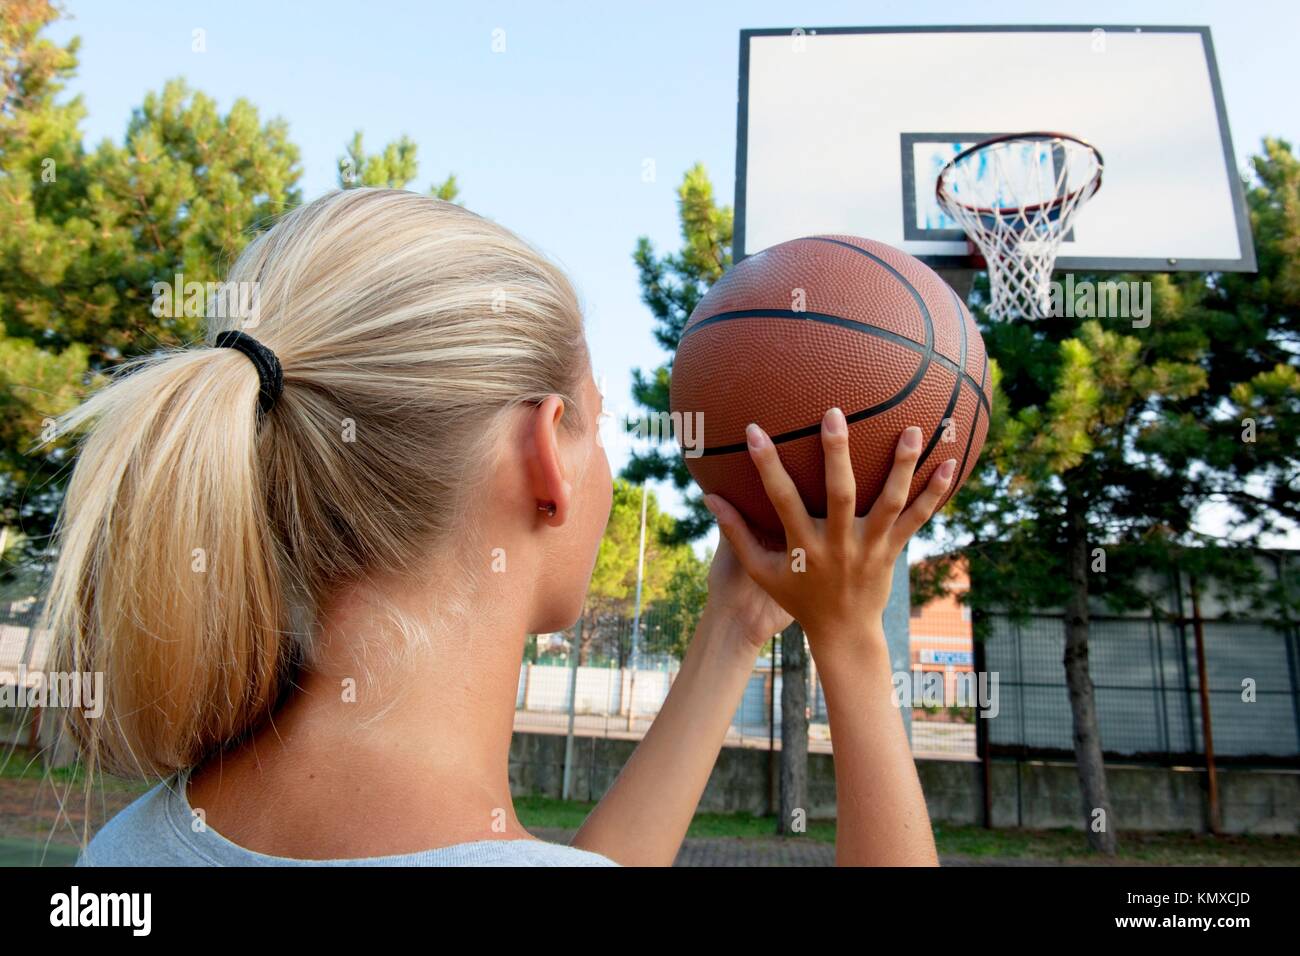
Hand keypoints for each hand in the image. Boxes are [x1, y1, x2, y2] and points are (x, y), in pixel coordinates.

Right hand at [702, 408, 954, 660]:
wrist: (843, 632)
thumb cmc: (797, 596)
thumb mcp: (761, 571)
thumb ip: (736, 533)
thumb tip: (709, 497)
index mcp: (803, 546)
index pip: (781, 499)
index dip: (766, 465)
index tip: (753, 430)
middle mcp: (838, 544)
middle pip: (840, 494)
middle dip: (836, 454)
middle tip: (833, 414)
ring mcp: (870, 547)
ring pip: (889, 502)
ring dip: (901, 466)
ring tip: (911, 429)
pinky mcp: (893, 549)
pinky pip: (918, 519)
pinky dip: (935, 494)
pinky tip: (950, 464)